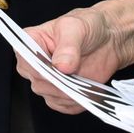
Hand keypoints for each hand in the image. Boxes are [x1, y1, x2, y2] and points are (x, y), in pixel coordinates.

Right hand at [17, 0, 133, 113]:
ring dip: (70, 92)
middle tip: (76, 75)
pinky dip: (77, 101)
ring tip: (86, 81)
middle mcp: (35, 64)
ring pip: (51, 96)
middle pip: (38, 82)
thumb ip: (68, 46)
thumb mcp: (77, 27)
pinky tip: (86, 90)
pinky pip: (64, 106)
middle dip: (58, 82)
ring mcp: (48, 81)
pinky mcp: (61, 95)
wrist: (107, 39)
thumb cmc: (88, 26)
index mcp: (31, 42)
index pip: (26, 59)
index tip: (58, 68)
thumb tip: (61, 66)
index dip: (40, 67)